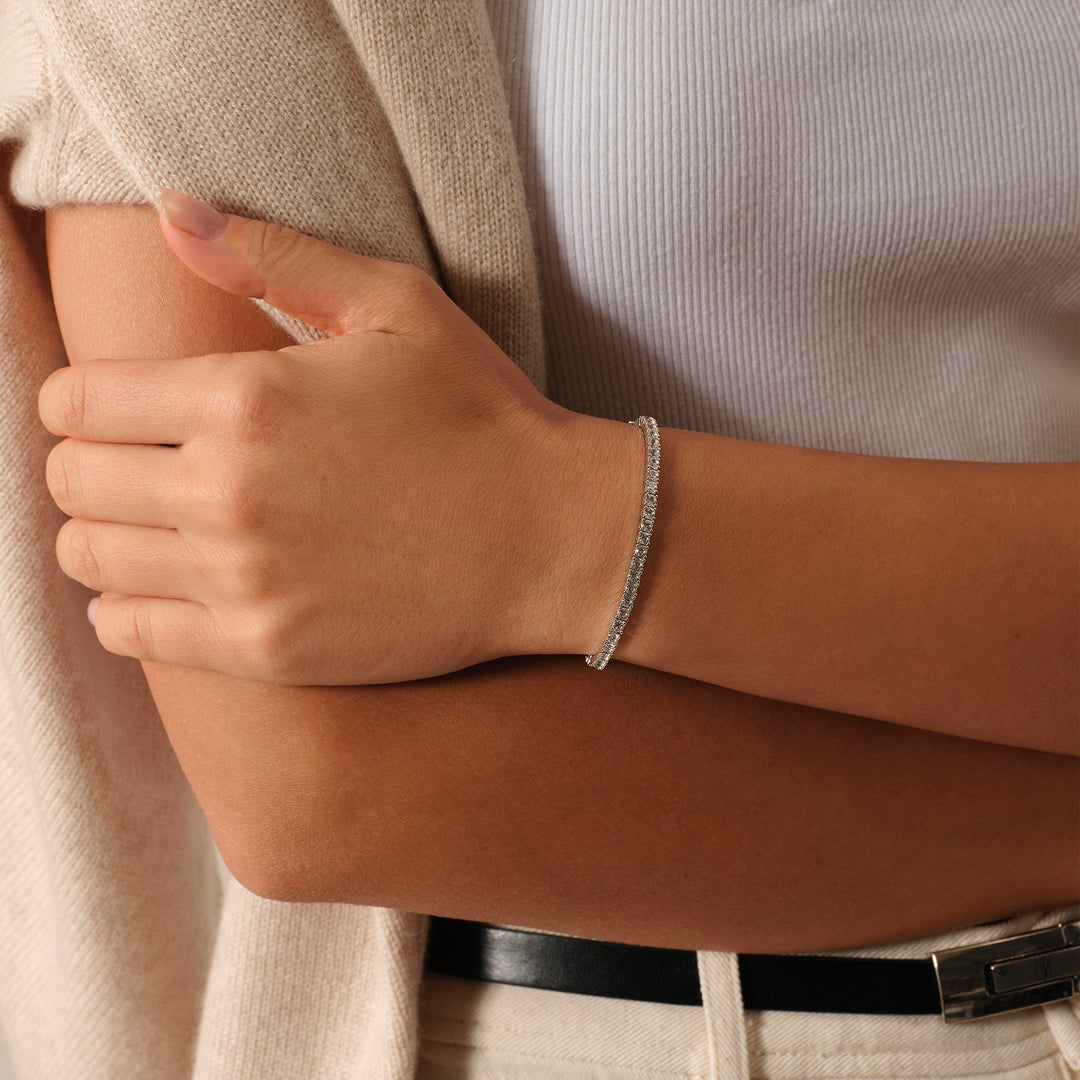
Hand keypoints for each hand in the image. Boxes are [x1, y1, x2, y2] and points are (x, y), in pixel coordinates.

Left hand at [39, 192, 635, 682]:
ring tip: (155, 524)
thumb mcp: (395, 307)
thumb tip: (168, 211)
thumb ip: (271, 255)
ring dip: (103, 535)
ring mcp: (247, 581)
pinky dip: (127, 607)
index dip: (82, 400)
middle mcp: (230, 493)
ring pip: (90, 558)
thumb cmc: (481, 414)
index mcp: (246, 398)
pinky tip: (171, 586)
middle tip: (141, 464)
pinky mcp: (271, 650)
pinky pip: (133, 633)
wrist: (555, 536)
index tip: (118, 408)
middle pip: (71, 482)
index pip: (77, 402)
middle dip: (89, 465)